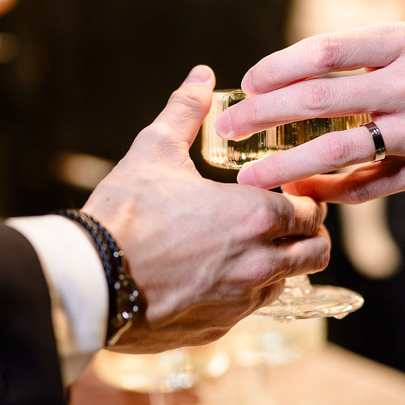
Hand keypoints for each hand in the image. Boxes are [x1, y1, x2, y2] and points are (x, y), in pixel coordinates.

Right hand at [84, 65, 329, 347]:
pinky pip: (249, 310)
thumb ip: (186, 112)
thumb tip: (202, 76)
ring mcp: (241, 300)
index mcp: (255, 215)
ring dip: (279, 265)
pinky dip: (245, 292)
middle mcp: (260, 262)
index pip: (313, 211)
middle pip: (315, 253)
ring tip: (249, 246)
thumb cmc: (124, 213)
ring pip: (285, 283)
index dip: (307, 199)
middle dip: (308, 236)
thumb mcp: (154, 151)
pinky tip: (217, 274)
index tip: (290, 191)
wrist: (89, 281)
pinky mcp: (220, 328)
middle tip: (284, 222)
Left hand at [215, 24, 404, 202]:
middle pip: (319, 98)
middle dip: (264, 115)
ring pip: (339, 150)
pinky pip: (369, 186)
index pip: (324, 51)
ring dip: (287, 166)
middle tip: (227, 128)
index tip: (245, 83)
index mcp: (401, 43)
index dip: (277, 68)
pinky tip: (302, 196)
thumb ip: (363, 61)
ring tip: (250, 179)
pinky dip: (332, 193)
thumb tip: (295, 77)